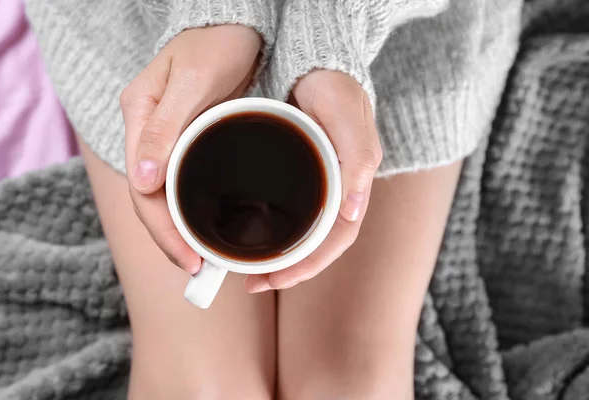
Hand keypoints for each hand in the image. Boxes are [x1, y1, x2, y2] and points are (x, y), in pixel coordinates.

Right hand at [121, 25, 261, 273]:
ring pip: (166, 195)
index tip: (189, 258)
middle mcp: (148, 132)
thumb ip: (165, 127)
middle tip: (200, 269)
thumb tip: (144, 182)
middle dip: (172, 238)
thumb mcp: (193, 80)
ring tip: (205, 259)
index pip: (142, 188)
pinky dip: (193, 210)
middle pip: (152, 198)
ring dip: (181, 230)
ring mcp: (167, 137)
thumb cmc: (217, 44)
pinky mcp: (188, 139)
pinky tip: (210, 227)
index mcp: (140, 117)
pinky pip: (184, 182)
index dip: (162, 229)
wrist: (238, 24)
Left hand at [245, 70, 381, 291]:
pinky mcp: (295, 173)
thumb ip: (357, 155)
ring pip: (301, 233)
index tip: (273, 279)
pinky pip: (288, 211)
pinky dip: (271, 230)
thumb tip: (352, 210)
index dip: (308, 264)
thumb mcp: (346, 112)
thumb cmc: (332, 84)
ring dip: (278, 256)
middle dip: (288, 269)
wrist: (310, 58)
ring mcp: (316, 183)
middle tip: (251, 281)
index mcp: (351, 183)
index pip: (336, 239)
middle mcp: (335, 189)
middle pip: (317, 245)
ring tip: (246, 269)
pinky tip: (248, 233)